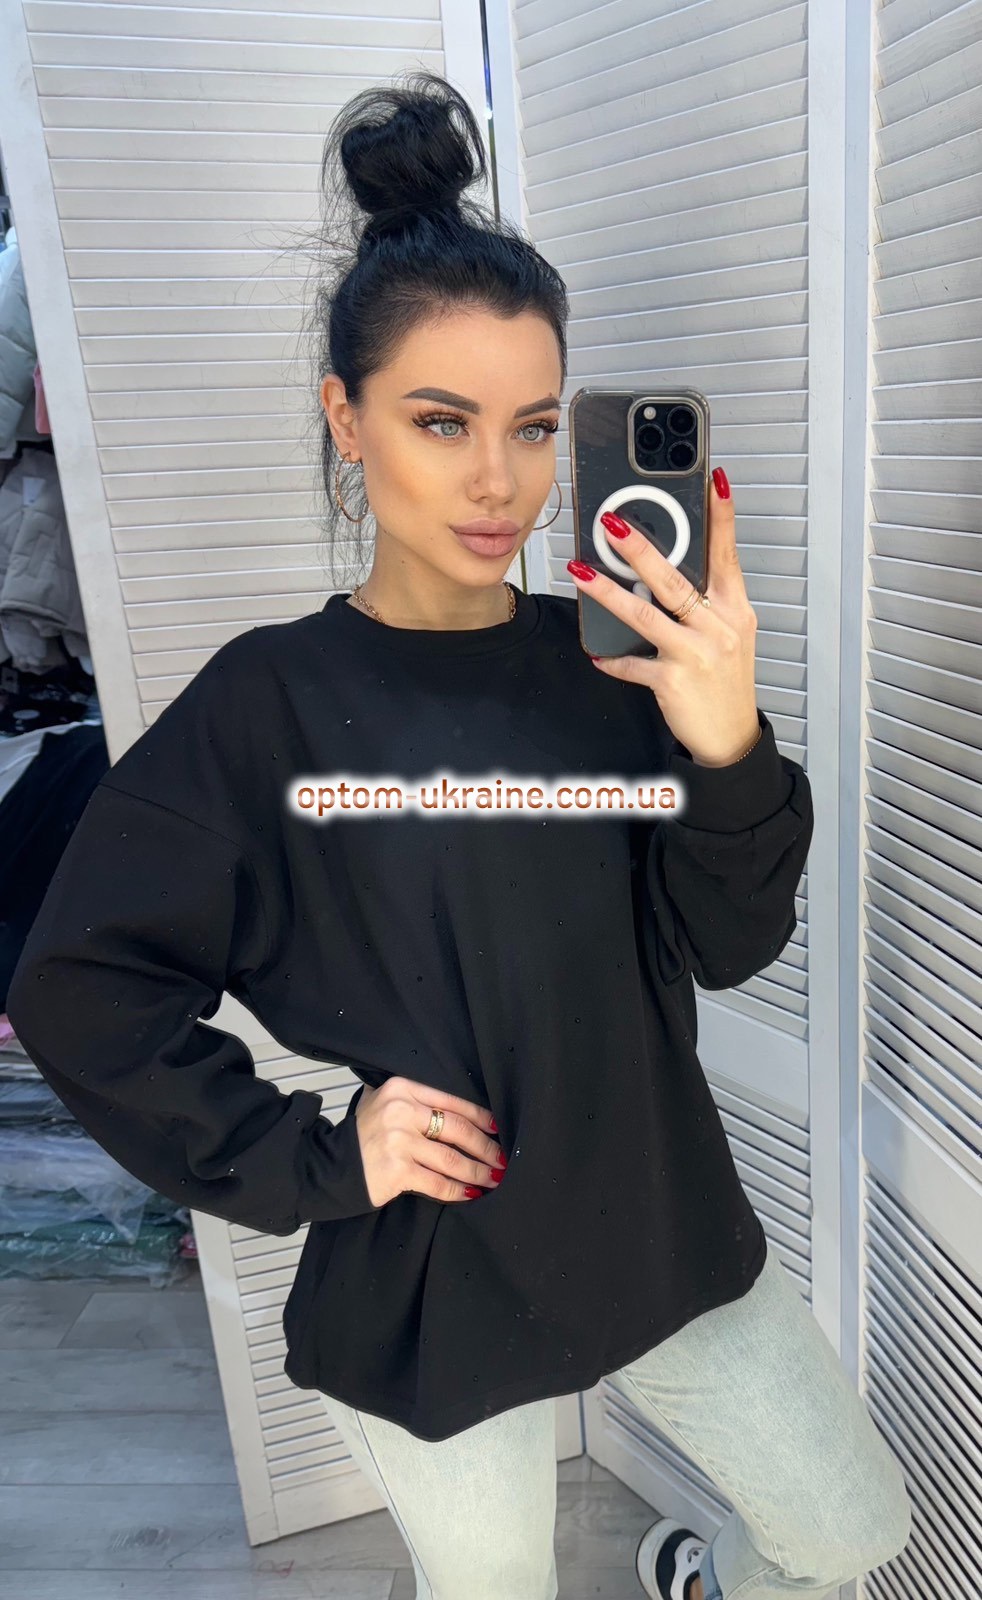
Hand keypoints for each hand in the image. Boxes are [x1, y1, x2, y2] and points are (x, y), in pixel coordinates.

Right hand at [355, 1077, 506, 1206]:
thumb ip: (414, 1099)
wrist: (328, 1166)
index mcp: (402, 1088)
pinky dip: (458, 1191)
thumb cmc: (361, 1136)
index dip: (481, 1118)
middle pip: (458, 1129)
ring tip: (494, 1178)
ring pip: (452, 1159)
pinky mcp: (397, 1170)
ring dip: (479, 1172)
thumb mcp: (382, 1102)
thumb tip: (462, 1111)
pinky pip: (438, 1183)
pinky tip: (470, 1194)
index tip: (498, 1130)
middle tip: (503, 1158)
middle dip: (486, 1147)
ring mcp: (399, 1141)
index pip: (452, 1101)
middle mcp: (401, 1111)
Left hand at [568, 469, 760, 766]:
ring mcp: (696, 654)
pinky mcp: (673, 681)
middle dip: (641, 549)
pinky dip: (614, 659)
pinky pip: (633, 665)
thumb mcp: (730, 635)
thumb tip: (663, 572)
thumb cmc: (727, 682)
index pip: (728, 554)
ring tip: (582, 572)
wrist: (730, 736)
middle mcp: (718, 628)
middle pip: (674, 580)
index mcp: (734, 610)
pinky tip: (598, 653)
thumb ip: (705, 603)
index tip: (715, 483)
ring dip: (608, 593)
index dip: (722, 517)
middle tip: (612, 525)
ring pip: (645, 615)